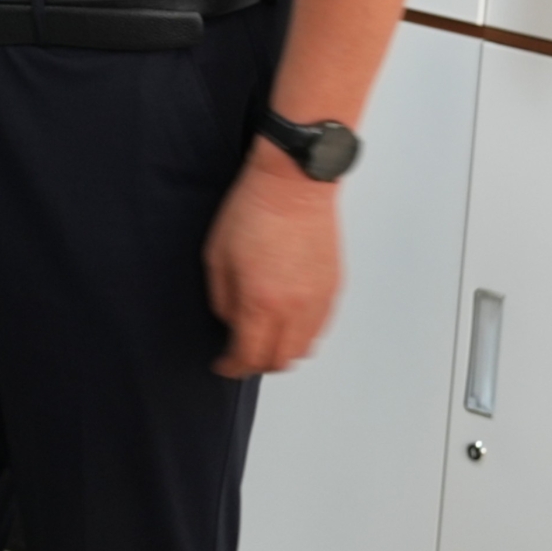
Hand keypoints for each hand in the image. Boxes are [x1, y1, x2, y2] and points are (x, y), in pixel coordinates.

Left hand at [205, 149, 342, 376]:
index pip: (249, 355)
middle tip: (240, 356)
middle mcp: (295, 307)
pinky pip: (319, 328)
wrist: (294, 183)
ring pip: (304, 348)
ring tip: (264, 339)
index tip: (222, 365)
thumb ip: (223, 300)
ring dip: (282, 351)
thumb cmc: (252, 210)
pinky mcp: (334, 288)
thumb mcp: (217, 257)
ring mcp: (319, 299)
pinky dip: (302, 334)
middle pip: (281, 361)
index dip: (232, 367)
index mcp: (261, 301)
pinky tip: (286, 320)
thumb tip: (232, 324)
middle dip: (257, 364)